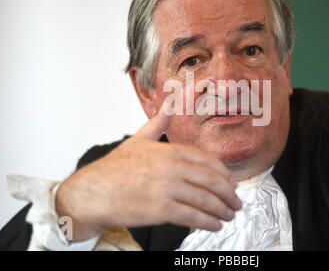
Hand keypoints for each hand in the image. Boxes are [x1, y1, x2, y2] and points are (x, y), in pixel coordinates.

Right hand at [55, 102, 241, 241]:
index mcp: (169, 151)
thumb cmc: (114, 168)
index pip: (207, 161)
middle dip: (228, 194)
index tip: (232, 182)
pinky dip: (208, 222)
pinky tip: (215, 224)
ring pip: (205, 200)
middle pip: (211, 181)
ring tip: (229, 214)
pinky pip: (192, 216)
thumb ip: (158, 124)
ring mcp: (167, 189)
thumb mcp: (138, 140)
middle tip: (236, 201)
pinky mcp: (161, 210)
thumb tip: (169, 104)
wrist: (92, 192)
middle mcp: (172, 168)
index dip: (224, 173)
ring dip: (222, 210)